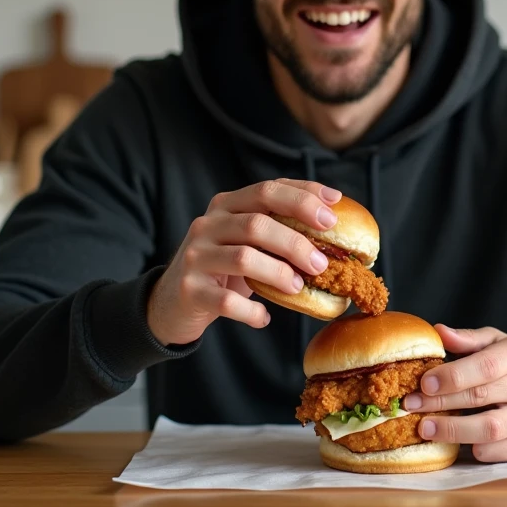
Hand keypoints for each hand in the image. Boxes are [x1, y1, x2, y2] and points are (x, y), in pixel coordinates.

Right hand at [147, 179, 339, 346]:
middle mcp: (207, 224)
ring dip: (278, 273)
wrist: (172, 301)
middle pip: (257, 223)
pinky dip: (250, 310)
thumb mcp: (246, 240)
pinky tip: (264, 317)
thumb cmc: (223, 268)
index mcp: (226, 205)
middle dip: (296, 241)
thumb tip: (335, 226)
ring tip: (298, 287)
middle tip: (323, 262)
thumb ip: (278, 228)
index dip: (303, 197)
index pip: (267, 189)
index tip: (333, 212)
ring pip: (243, 257)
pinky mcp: (189, 289)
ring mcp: (195, 256)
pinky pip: (226, 301)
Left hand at [402, 325, 506, 462]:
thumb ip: (470, 339)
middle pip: (481, 397)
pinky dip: (474, 447)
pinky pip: (498, 451)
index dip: (452, 375)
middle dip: (440, 402)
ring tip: (425, 429)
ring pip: (489, 429)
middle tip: (411, 406)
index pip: (485, 365)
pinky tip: (458, 442)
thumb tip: (437, 332)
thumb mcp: (502, 344)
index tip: (423, 382)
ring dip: (453, 430)